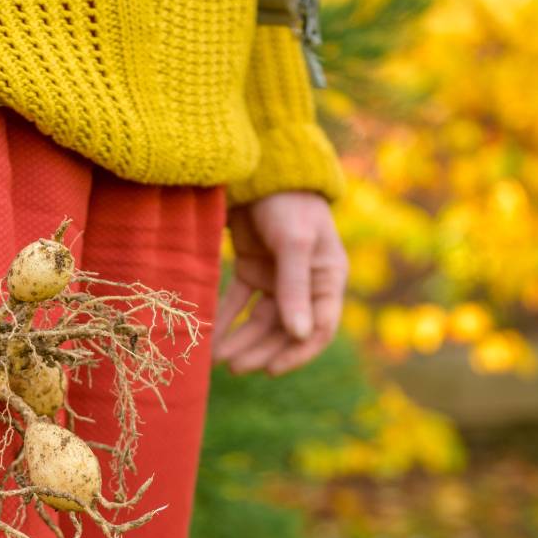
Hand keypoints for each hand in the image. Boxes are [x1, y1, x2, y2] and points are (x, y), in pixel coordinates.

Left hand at [215, 191, 348, 374]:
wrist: (262, 168)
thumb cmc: (289, 202)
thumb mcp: (295, 243)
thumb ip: (294, 288)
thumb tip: (299, 335)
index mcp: (327, 279)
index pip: (319, 328)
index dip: (297, 353)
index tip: (271, 369)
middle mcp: (305, 283)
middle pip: (285, 330)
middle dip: (261, 350)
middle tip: (234, 367)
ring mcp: (277, 278)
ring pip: (260, 321)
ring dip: (242, 340)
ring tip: (218, 358)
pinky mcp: (251, 269)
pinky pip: (239, 303)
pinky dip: (226, 319)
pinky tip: (210, 337)